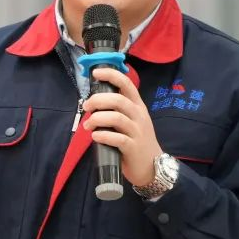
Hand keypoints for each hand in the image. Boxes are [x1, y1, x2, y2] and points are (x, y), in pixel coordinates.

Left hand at [81, 68, 163, 187]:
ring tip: (88, 125)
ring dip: (97, 119)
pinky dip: (103, 135)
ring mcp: (138, 131)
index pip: (127, 84)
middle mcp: (139, 116)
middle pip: (118, 100)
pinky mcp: (133, 147)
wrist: (152, 166)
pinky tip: (95, 137)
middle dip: (98, 100)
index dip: (111, 75)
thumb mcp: (131, 121)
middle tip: (86, 107)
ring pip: (117, 118)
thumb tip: (93, 103)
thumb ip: (117, 111)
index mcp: (137, 106)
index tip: (96, 72)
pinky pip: (118, 138)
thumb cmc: (137, 141)